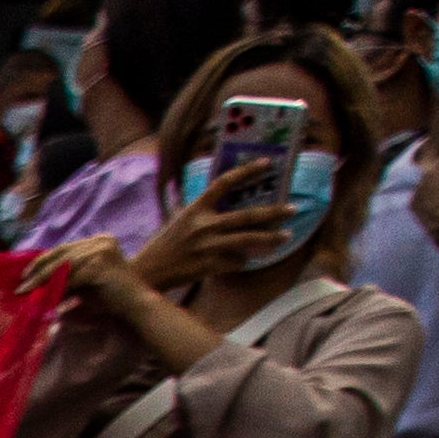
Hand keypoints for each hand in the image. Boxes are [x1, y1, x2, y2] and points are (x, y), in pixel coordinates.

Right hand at [125, 162, 289, 295]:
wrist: (146, 273)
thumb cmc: (163, 246)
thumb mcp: (179, 221)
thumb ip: (201, 212)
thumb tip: (226, 204)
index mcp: (195, 209)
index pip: (224, 183)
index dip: (247, 171)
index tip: (267, 164)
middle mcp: (203, 225)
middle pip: (246, 215)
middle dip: (273, 212)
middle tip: (292, 209)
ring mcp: (207, 246)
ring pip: (248, 239)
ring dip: (270, 238)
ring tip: (286, 235)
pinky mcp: (208, 266)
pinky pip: (236, 262)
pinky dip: (243, 260)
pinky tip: (249, 259)